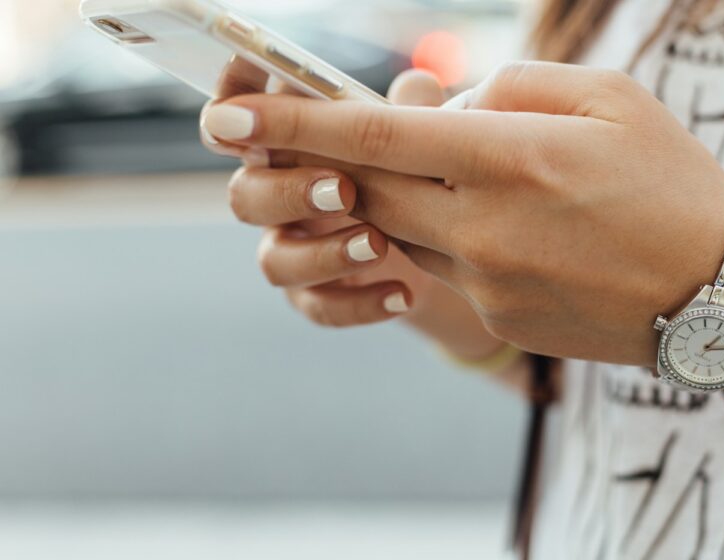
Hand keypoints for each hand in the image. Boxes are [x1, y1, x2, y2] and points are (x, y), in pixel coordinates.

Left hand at [201, 61, 723, 364]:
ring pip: (402, 229)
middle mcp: (486, 226)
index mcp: (512, 158)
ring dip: (406, 197)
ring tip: (472, 177)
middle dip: (337, 161)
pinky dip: (454, 236)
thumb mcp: (610, 98)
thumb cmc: (674, 182)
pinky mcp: (498, 317)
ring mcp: (488, 281)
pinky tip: (516, 229)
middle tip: (330, 138)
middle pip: (369, 187)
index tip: (228, 118)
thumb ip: (512, 86)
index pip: (376, 136)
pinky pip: (446, 268)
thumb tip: (441, 102)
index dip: (295, 123)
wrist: (721, 293)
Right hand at [203, 64, 458, 327]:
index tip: (244, 108)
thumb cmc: (414, 170)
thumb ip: (411, 111)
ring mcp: (292, 248)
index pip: (238, 120)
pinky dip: (360, 303)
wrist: (442, 247)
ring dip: (323, 253)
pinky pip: (319, 307)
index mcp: (288, 143)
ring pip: (274, 260)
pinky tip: (404, 294)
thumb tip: (418, 86)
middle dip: (289, 192)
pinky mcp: (315, 295)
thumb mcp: (419, 138)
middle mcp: (277, 194)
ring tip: (380, 245)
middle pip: (245, 195)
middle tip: (344, 190)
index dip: (229, 108)